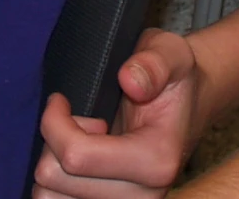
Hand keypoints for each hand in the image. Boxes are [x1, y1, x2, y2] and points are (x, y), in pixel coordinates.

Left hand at [32, 29, 206, 197]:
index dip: (55, 122)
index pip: (77, 156)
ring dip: (54, 163)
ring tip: (81, 141)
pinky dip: (57, 179)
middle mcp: (143, 197)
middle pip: (55, 180)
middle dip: (55, 142)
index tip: (62, 100)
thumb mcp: (170, 53)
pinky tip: (77, 158)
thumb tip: (130, 82)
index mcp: (157, 161)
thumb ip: (153, 63)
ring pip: (49, 196)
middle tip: (81, 119)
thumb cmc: (174, 78)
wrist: (189, 106)